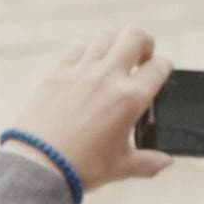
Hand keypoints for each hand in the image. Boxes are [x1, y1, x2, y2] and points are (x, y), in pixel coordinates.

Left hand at [5, 28, 173, 195]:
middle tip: (141, 58)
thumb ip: (148, 162)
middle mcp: (108, 76)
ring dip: (115, 43)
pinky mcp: (57, 72)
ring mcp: (81, 70)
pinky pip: (77, 46)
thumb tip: (166, 162)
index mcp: (130, 99)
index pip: (159, 66)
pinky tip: (85, 67)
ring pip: (106, 35)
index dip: (164, 67)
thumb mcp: (120, 167)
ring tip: (113, 60)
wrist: (38, 165)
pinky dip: (86, 51)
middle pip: (135, 35)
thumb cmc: (81, 168)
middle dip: (144, 42)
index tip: (160, 73)